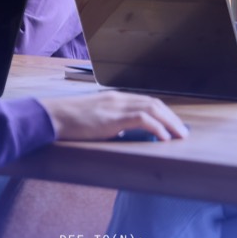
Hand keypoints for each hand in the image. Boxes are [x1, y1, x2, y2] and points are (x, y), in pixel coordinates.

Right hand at [39, 91, 188, 142]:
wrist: (53, 116)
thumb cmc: (69, 121)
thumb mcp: (94, 120)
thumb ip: (110, 124)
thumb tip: (123, 134)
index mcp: (115, 99)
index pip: (146, 101)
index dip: (164, 113)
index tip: (173, 124)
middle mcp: (119, 99)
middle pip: (154, 104)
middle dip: (172, 118)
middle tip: (183, 132)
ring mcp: (116, 106)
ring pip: (152, 109)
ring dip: (170, 123)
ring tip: (179, 136)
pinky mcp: (113, 117)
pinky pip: (142, 119)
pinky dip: (157, 127)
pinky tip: (164, 137)